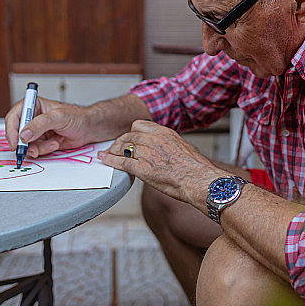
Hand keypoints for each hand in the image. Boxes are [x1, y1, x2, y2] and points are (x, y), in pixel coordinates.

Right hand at [4, 97, 92, 158]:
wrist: (88, 128)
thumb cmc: (76, 116)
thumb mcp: (59, 116)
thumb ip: (40, 124)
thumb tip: (24, 133)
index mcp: (33, 105)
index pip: (14, 117)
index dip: (12, 130)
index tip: (16, 142)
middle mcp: (32, 118)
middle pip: (17, 133)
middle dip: (24, 143)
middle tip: (32, 149)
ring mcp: (36, 132)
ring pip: (26, 145)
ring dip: (39, 147)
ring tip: (53, 142)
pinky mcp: (41, 142)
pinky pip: (36, 150)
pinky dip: (45, 150)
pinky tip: (56, 143)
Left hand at [98, 120, 227, 209]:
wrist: (200, 180)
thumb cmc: (196, 169)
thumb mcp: (184, 148)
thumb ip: (170, 146)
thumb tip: (165, 151)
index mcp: (165, 133)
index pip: (139, 125)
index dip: (131, 132)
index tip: (128, 138)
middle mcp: (154, 140)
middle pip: (128, 135)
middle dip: (119, 142)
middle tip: (114, 148)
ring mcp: (147, 153)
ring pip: (123, 147)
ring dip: (113, 150)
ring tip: (107, 154)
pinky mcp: (142, 169)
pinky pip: (121, 161)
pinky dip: (110, 160)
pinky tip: (104, 160)